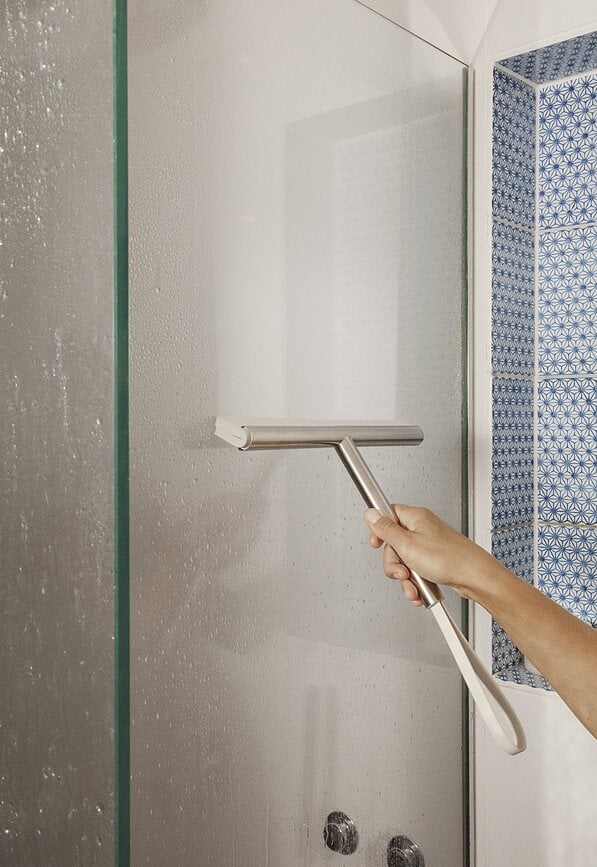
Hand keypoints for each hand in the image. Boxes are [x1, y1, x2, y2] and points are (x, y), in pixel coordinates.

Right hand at [363, 504, 497, 604]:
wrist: (475, 577)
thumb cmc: (448, 559)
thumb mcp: (407, 545)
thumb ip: (385, 530)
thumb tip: (371, 514)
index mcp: (416, 518)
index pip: (389, 514)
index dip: (379, 530)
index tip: (377, 544)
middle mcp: (423, 529)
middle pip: (394, 543)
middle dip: (394, 564)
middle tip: (402, 571)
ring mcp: (430, 545)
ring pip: (405, 561)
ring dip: (406, 578)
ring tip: (414, 585)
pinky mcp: (435, 560)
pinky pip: (417, 570)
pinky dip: (416, 583)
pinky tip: (420, 591)